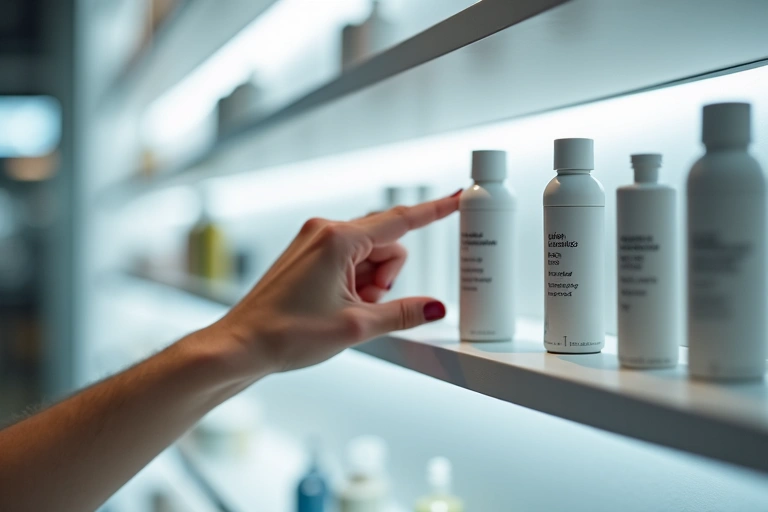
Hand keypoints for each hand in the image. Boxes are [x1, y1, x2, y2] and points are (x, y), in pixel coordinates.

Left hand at [212, 191, 459, 376]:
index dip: (435, 211)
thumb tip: (436, 307)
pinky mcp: (307, 253)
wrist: (241, 345)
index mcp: (339, 239)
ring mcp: (314, 240)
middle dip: (387, 277)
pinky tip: (335, 305)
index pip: (401, 220)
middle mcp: (325, 230)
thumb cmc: (287, 334)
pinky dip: (354, 282)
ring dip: (370, 283)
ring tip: (346, 310)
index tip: (458, 198)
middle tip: (365, 306)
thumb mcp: (356, 326)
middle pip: (386, 243)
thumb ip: (403, 312)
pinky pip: (348, 259)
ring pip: (368, 254)